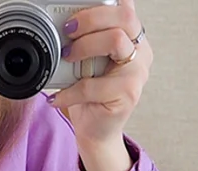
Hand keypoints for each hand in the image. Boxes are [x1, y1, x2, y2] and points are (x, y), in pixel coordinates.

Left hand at [49, 0, 152, 170]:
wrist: (95, 132)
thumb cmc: (91, 96)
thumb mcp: (87, 62)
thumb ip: (87, 41)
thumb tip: (64, 23)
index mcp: (133, 39)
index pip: (124, 9)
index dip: (99, 8)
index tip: (73, 18)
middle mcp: (141, 51)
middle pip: (124, 18)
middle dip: (91, 19)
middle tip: (69, 31)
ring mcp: (137, 72)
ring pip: (115, 41)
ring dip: (84, 46)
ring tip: (65, 58)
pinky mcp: (127, 94)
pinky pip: (94, 84)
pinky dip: (70, 91)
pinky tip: (57, 97)